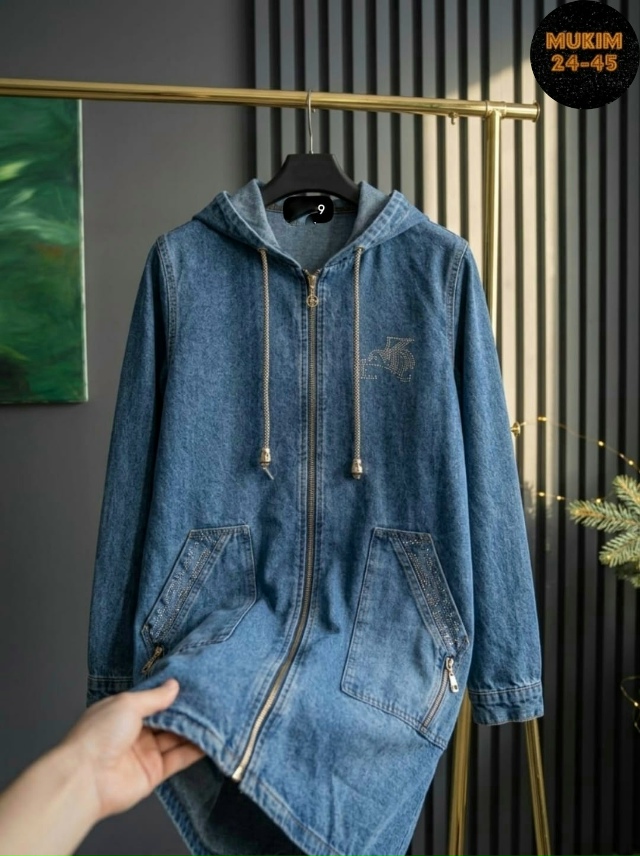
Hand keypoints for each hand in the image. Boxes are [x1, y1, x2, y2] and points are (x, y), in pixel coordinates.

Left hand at [59, 679, 204, 820]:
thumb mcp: (128, 704)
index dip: (171, 693)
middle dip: (186, 711)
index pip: (152, 700)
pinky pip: (178, 759)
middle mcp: (135, 731)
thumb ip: (155, 697)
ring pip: (176, 738)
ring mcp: (145, 753)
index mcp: (123, 712)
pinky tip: (211, 740)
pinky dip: (195, 751)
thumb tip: (174, 685)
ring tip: (217, 716)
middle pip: (167, 719)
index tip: (194, 683)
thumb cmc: (99, 735)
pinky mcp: (154, 773)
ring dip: (194, 729)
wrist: (85, 779)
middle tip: (211, 698)